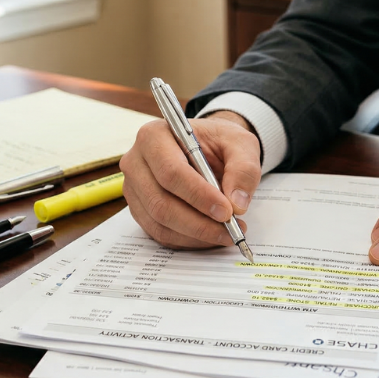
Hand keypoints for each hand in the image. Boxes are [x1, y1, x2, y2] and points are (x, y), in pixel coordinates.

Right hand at [120, 111, 261, 248]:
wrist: (206, 149)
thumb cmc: (218, 142)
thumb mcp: (240, 144)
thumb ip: (243, 169)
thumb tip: (237, 204)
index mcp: (155, 137)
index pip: (171, 171)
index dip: (198, 195)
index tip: (226, 211)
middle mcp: (137, 162)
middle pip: (160, 202)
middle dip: (199, 222)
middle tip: (230, 229)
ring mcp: (135, 189)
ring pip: (160, 223)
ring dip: (196, 235)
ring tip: (227, 233)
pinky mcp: (139, 210)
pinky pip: (160, 233)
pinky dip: (188, 240)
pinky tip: (211, 236)